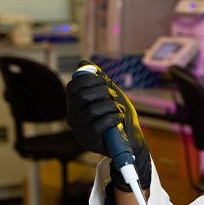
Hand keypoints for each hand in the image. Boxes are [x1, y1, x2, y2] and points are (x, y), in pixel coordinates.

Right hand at [66, 61, 151, 191]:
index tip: (105, 83)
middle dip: (104, 92)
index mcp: (75, 104)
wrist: (130, 141)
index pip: (73, 85)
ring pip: (92, 110)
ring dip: (111, 106)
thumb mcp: (109, 95)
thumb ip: (98, 79)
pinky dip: (114, 118)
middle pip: (83, 96)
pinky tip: (119, 119)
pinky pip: (100, 124)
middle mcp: (73, 116)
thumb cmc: (118, 117)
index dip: (90, 80)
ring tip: (118, 109)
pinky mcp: (89, 141)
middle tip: (114, 97)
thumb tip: (83, 62)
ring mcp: (79, 130)